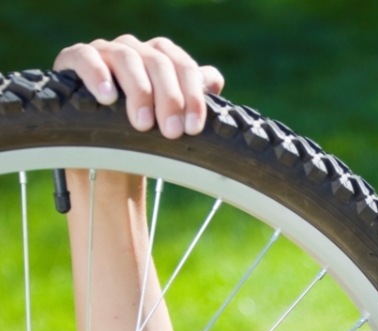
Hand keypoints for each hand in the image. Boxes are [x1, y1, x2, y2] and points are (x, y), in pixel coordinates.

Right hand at [53, 35, 223, 138]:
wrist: (102, 147)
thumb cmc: (143, 130)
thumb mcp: (170, 117)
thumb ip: (193, 96)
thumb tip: (214, 81)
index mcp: (162, 58)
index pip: (184, 67)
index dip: (192, 96)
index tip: (193, 128)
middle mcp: (136, 50)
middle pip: (159, 63)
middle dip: (170, 99)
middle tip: (172, 132)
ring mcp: (106, 51)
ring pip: (127, 59)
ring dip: (139, 92)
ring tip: (143, 124)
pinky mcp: (75, 59)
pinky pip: (86, 57)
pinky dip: (97, 75)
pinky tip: (107, 98)